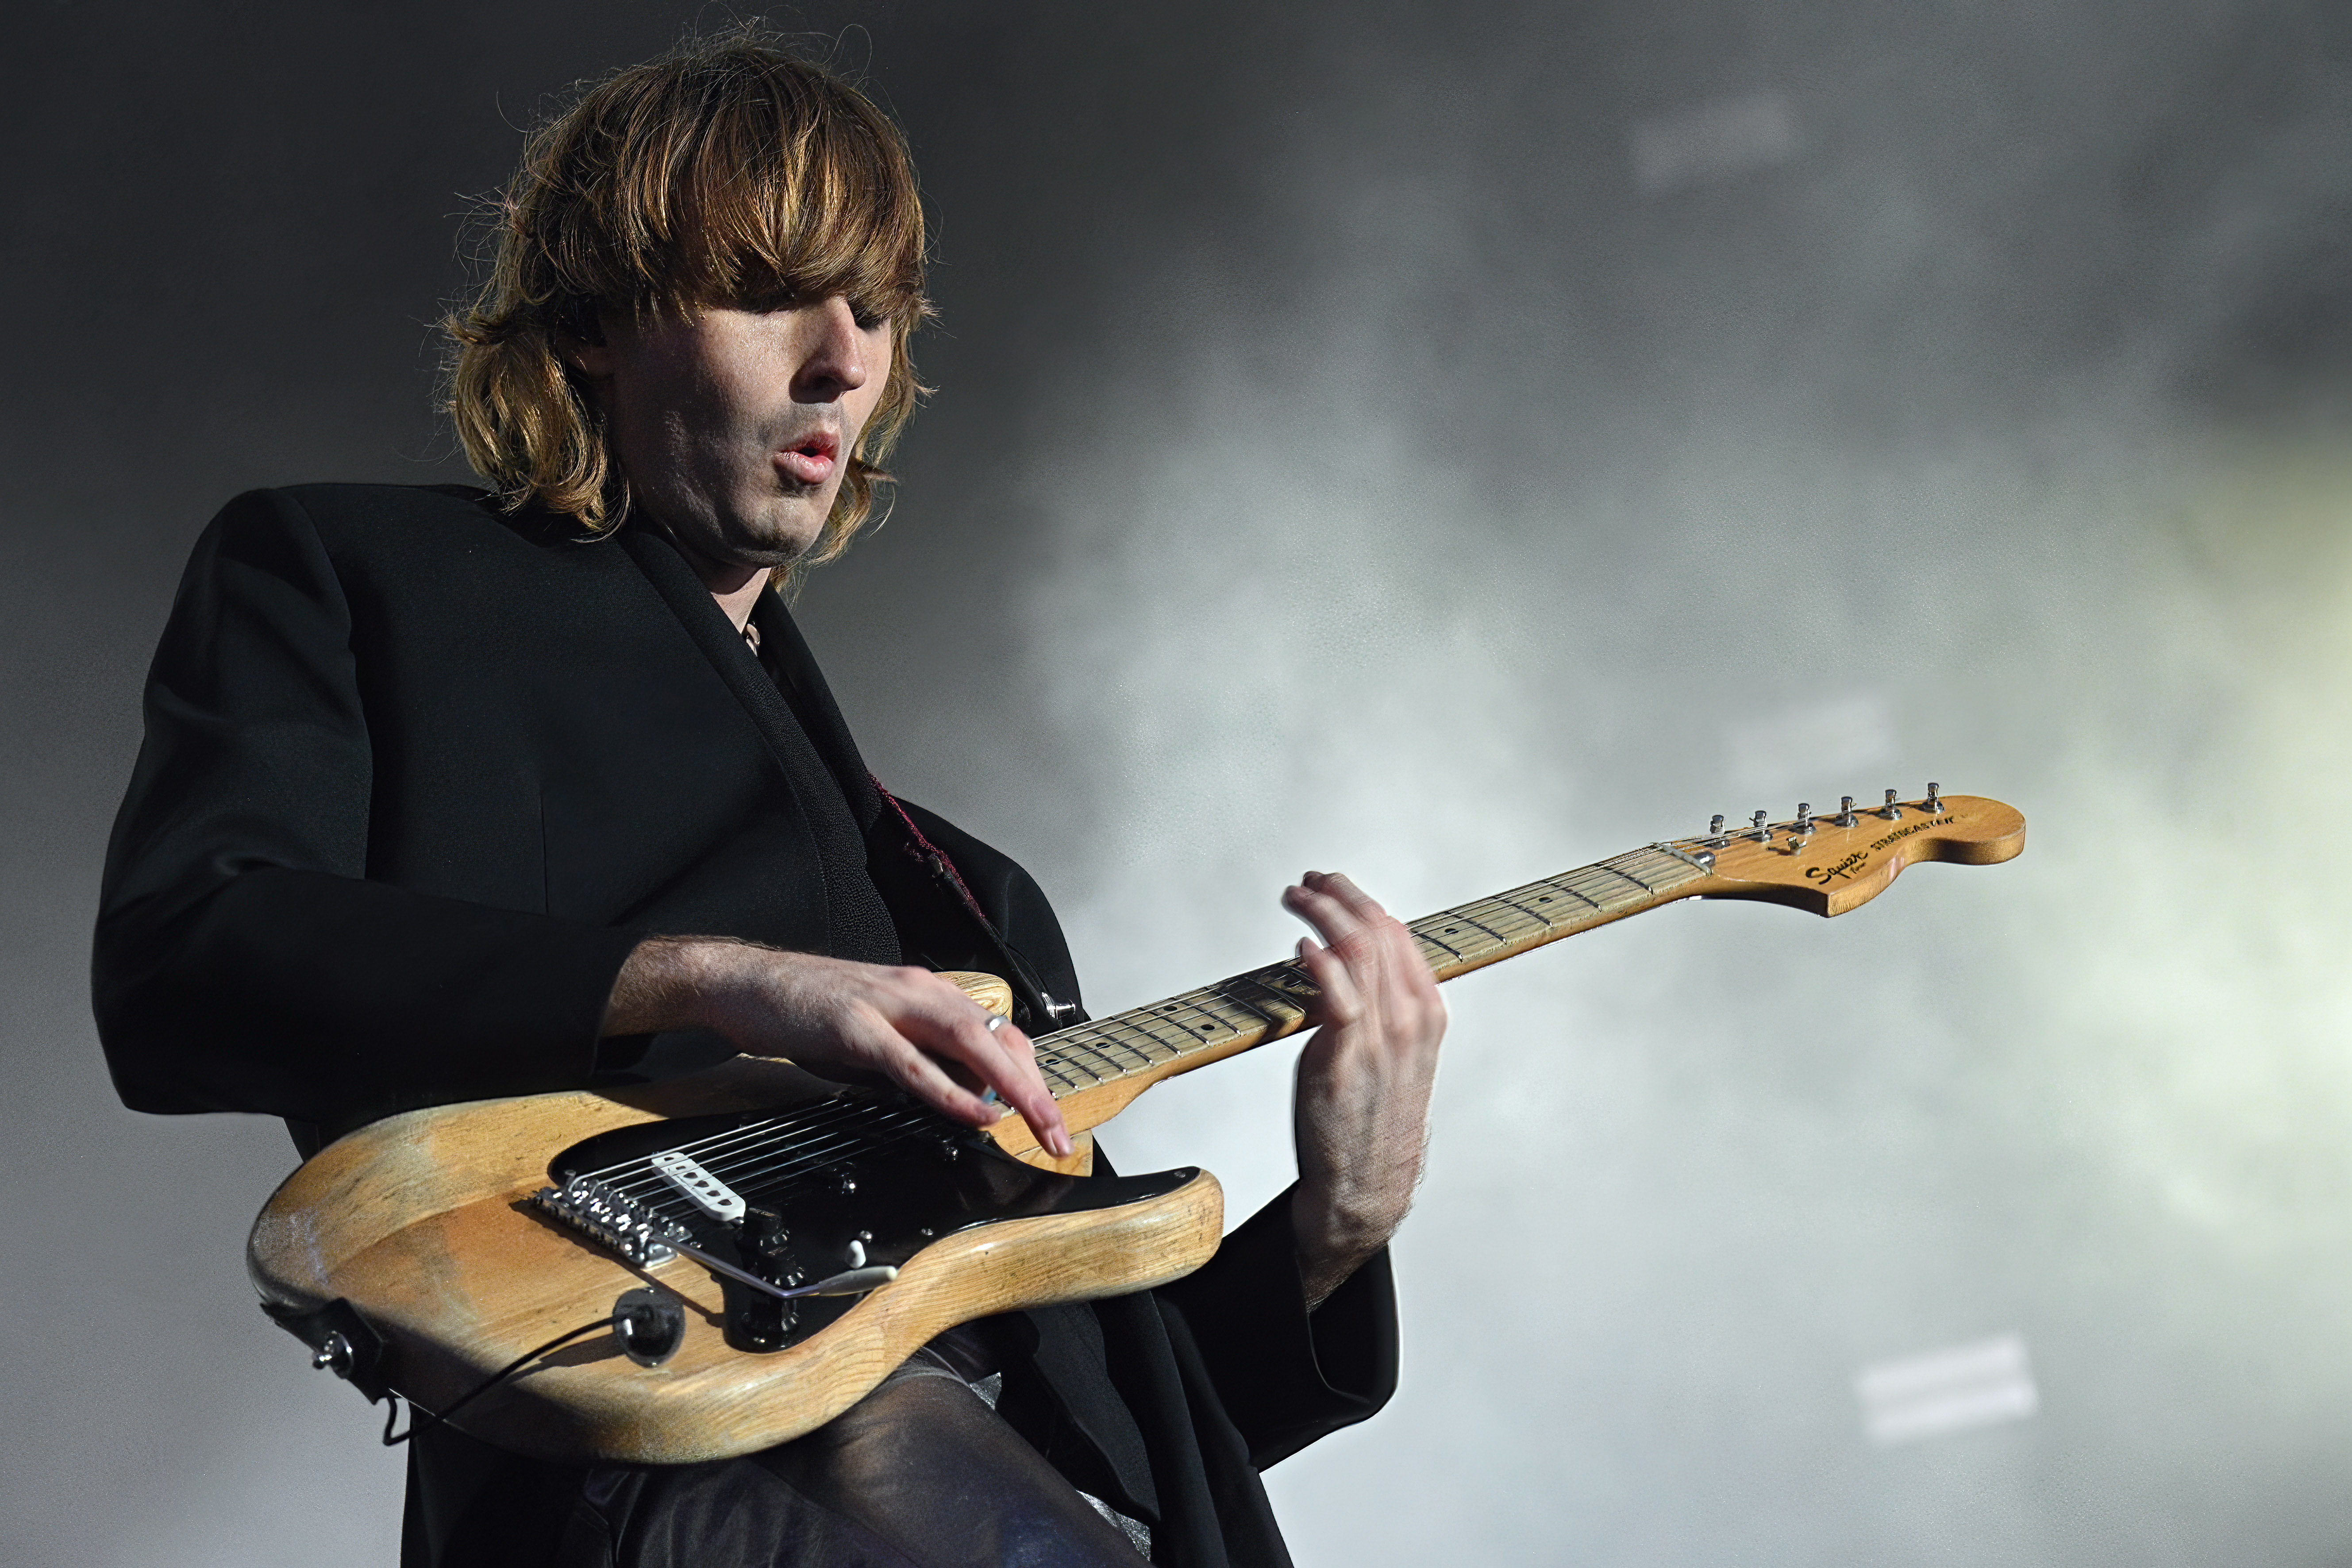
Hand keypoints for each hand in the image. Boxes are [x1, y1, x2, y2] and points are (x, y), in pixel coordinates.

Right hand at [604, 937, 1072, 1157]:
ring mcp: (886, 1006)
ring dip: (1011, 1088)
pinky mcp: (854, 1026)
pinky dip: (948, 1090)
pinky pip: (911, 1063)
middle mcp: (918, 993)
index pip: (996, 1033)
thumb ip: (918, 1056)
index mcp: (926, 994)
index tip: (1051, 1113)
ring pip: (968, 1044)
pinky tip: (975, 1113)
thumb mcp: (877, 1033)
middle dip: (1036, 1089)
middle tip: (1061, 1135)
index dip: (1030, 1074)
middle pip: (996, 1039)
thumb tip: (960, 1094)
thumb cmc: (807, 1009)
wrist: (743, 981)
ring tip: (1038, 1124)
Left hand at [1282, 871, 1447, 1308]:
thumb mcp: (1394, 1052)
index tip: (1333, 886)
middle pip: (1377, 931)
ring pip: (1356, 950)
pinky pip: (1335, 995)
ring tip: (1296, 897)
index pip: (1398, 934)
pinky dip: (1317, 961)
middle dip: (1340, 894)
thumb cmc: (1373, 1116)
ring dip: (1321, 912)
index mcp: (1426, 1012)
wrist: (1367, 1181)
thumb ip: (1379, 1006)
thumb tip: (1345, 962)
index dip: (1362, 900)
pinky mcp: (1344, 1057)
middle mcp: (1409, 1018)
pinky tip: (1299, 947)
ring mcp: (1379, 1037)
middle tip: (1308, 881)